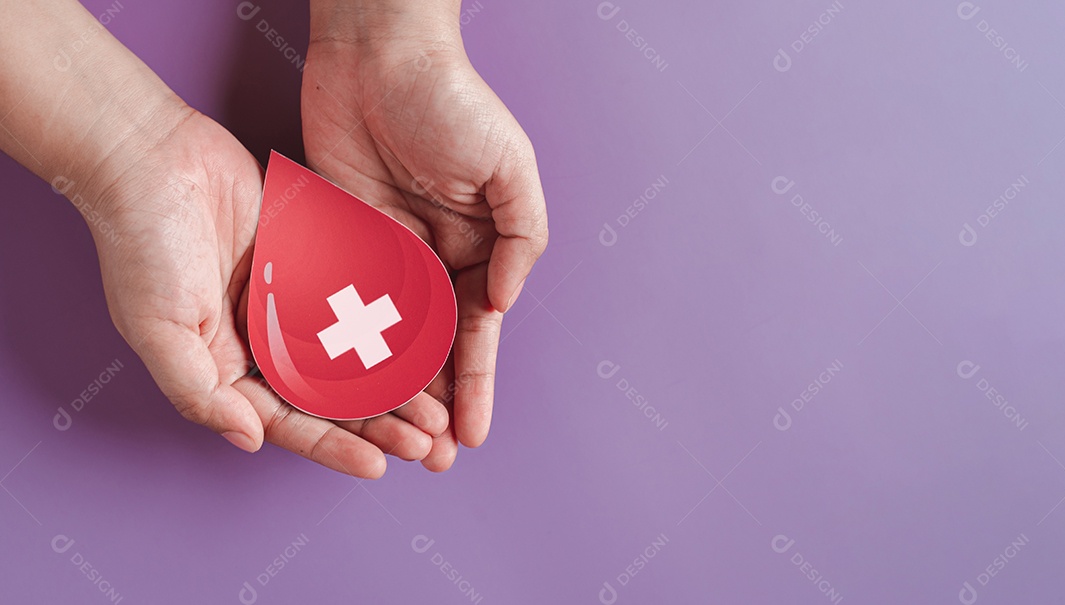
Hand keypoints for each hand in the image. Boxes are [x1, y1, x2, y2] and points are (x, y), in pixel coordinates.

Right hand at [88, 105, 446, 477]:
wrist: (151, 155)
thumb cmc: (141, 245)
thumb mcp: (158, 330)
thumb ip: (200, 392)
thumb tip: (250, 441)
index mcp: (228, 366)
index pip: (290, 421)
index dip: (333, 446)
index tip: (379, 466)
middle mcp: (265, 340)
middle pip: (334, 395)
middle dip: (380, 423)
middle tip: (428, 443)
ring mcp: (293, 300)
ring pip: (357, 352)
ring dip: (397, 381)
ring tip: (439, 405)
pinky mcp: (315, 259)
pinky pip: (362, 298)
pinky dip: (394, 321)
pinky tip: (430, 341)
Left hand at [302, 17, 548, 469]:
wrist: (377, 54)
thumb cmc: (452, 102)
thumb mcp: (510, 168)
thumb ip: (523, 238)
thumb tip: (506, 302)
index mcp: (479, 247)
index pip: (476, 332)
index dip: (475, 384)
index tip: (472, 434)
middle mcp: (432, 259)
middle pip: (433, 348)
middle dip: (436, 404)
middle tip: (431, 458)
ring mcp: (382, 255)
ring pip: (385, 339)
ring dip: (390, 392)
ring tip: (392, 442)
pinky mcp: (335, 242)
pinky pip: (339, 306)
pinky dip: (342, 347)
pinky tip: (342, 390)